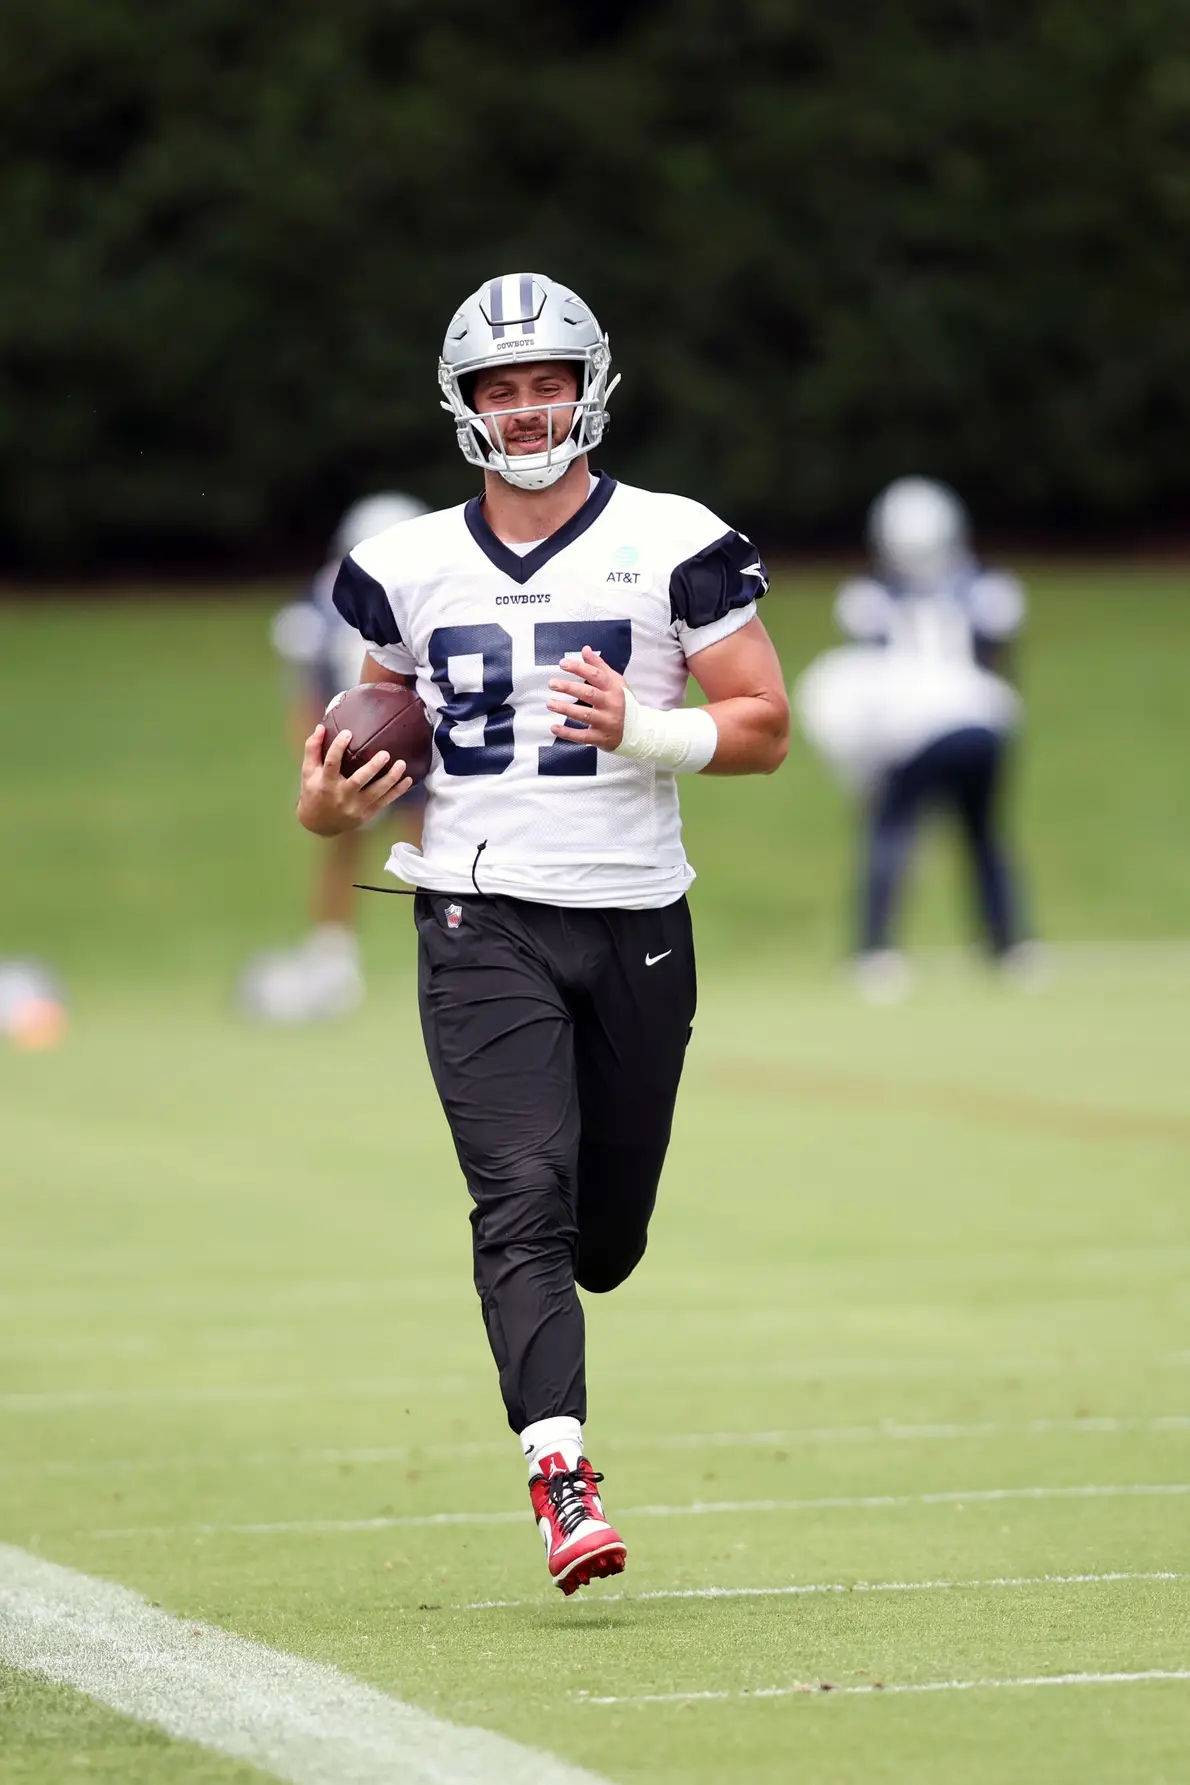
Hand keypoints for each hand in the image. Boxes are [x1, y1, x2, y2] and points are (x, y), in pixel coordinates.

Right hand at [296, 725, 411, 835]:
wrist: (319, 823)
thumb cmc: (314, 791)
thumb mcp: (308, 771)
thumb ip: (313, 749)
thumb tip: (321, 726)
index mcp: (325, 783)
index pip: (331, 764)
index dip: (338, 747)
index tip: (348, 733)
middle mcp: (341, 796)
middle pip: (358, 781)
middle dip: (372, 768)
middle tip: (385, 754)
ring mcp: (355, 806)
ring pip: (376, 793)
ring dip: (390, 779)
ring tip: (402, 764)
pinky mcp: (366, 813)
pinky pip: (384, 802)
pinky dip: (397, 792)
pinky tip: (408, 780)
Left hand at [547, 646, 627, 751]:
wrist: (637, 730)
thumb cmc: (622, 703)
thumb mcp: (615, 682)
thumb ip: (599, 666)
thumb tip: (586, 650)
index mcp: (613, 689)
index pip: (596, 675)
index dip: (579, 668)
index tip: (562, 664)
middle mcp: (611, 705)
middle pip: (589, 694)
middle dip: (569, 687)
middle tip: (552, 683)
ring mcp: (606, 722)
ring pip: (585, 715)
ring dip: (565, 708)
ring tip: (550, 703)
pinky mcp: (600, 737)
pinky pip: (582, 737)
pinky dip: (567, 733)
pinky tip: (554, 728)